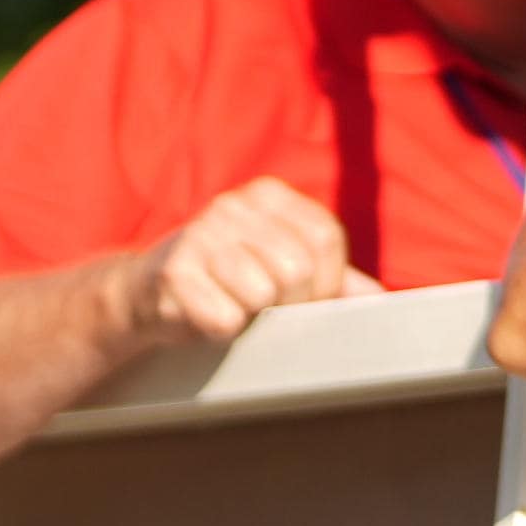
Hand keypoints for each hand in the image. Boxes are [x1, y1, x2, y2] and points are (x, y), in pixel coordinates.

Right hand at [119, 177, 356, 352]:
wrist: (146, 296)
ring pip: (263, 293)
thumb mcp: (279, 267)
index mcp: (269, 196)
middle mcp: (234, 206)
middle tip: (263, 307)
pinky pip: (224, 317)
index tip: (304, 297)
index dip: (325, 282)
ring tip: (232, 305)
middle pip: (298, 269)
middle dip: (290, 304)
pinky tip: (204, 315)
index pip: (325, 238)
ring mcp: (199, 235)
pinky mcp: (172, 272)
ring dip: (252, 315)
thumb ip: (333, 279)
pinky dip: (221, 329)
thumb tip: (380, 300)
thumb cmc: (226, 282)